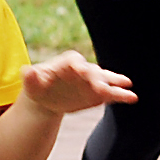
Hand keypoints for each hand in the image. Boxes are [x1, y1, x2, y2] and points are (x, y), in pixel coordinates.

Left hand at [17, 51, 134, 115]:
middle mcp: (83, 69)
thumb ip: (30, 77)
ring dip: (115, 84)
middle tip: (102, 86)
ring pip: (106, 81)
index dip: (77, 66)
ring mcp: (93, 81)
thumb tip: (27, 71)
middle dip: (97, 77)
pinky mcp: (99, 94)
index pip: (74, 62)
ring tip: (127, 86)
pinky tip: (132, 98)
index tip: (80, 70)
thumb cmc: (38, 86)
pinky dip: (121, 95)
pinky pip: (112, 94)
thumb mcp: (31, 83)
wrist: (47, 98)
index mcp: (67, 63)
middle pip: (92, 71)